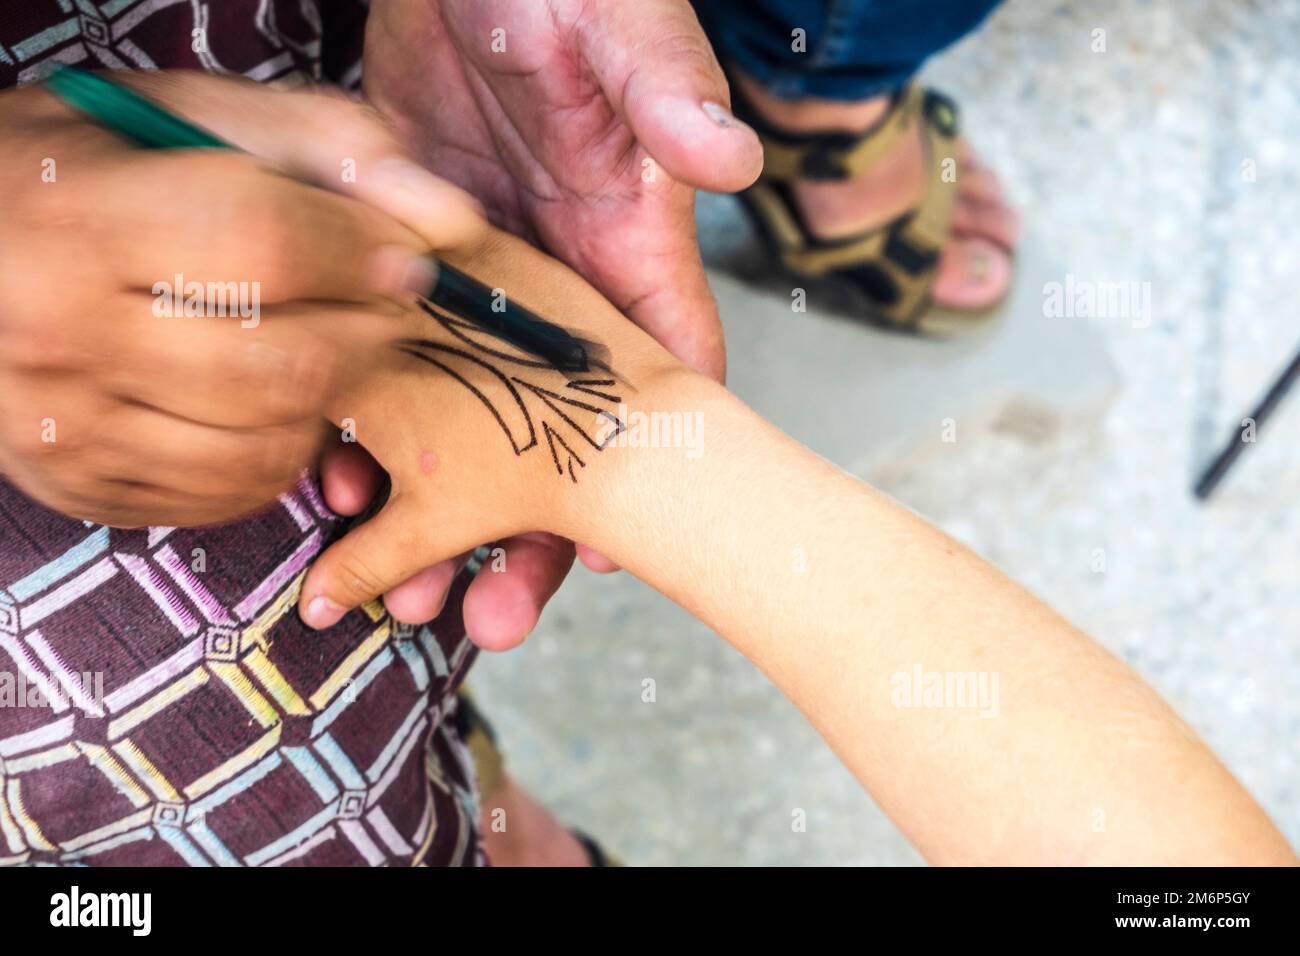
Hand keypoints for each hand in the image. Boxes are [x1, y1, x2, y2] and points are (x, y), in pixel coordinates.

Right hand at [0, 74, 482, 526]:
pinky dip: (279, 455)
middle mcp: (63, 335)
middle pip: (283, 363)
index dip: (362, 252)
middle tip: (378, 305)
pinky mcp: (83, 488)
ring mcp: (69, 428)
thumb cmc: (76, 173)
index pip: (267, 247)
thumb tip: (443, 212)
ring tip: (321, 347)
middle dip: (367, 334)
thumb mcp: (182, 116)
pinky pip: (228, 495)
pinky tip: (267, 402)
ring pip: (266, 446)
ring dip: (328, 400)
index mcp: (82, 221)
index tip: (401, 252)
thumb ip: (320, 142)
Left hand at [337, 0, 761, 642]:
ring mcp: (475, 277)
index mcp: (623, 238)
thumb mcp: (618, 29)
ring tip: (410, 593)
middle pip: (560, 431)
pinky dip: (369, 426)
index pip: (661, 364)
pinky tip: (336, 485)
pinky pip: (392, 364)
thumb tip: (728, 157)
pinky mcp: (404, 258)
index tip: (617, 555)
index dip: (648, 467)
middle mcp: (555, 277)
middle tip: (497, 617)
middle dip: (537, 531)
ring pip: (471, 419)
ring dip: (444, 508)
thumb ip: (668, 92)